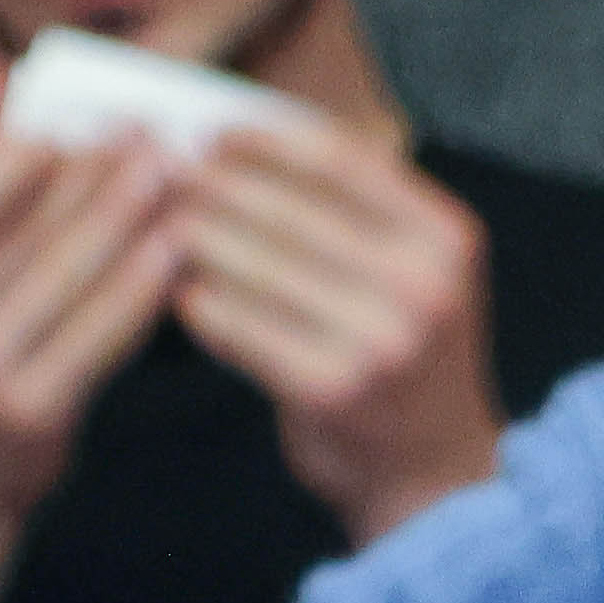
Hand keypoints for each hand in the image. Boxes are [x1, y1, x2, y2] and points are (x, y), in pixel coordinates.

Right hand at [0, 131, 192, 526]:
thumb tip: (44, 149)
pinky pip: (100, 335)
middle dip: (90, 175)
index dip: (12, 161)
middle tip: (142, 132)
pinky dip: (140, 286)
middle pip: (22, 231)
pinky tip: (174, 248)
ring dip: (126, 216)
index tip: (67, 130)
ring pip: (67, 276)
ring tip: (168, 173)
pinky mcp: (31, 413)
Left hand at [170, 118, 502, 538]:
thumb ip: (354, 208)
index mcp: (447, 239)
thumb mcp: (415, 270)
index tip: (208, 132)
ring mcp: (380, 340)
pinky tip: (185, 300)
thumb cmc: (405, 353)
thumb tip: (236, 137)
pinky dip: (199, 305)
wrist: (437, 470)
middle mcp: (424, 286)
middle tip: (156, 176)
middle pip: (284, 207)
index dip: (260, 138)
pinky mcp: (330, 388)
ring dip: (190, 239)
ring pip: (250, 263)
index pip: (338, 160)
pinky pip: (234, 324)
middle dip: (208, 185)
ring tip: (160, 230)